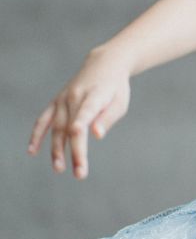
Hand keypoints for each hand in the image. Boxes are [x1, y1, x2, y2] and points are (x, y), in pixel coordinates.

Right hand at [27, 51, 131, 178]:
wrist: (104, 64)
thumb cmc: (115, 88)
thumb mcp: (119, 101)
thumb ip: (108, 118)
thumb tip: (97, 135)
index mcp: (94, 95)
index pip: (86, 113)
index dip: (81, 126)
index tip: (78, 137)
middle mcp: (74, 97)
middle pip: (71, 128)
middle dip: (75, 152)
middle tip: (80, 174)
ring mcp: (62, 100)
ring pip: (56, 128)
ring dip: (57, 150)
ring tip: (59, 169)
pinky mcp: (55, 102)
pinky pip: (43, 120)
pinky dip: (37, 135)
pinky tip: (32, 151)